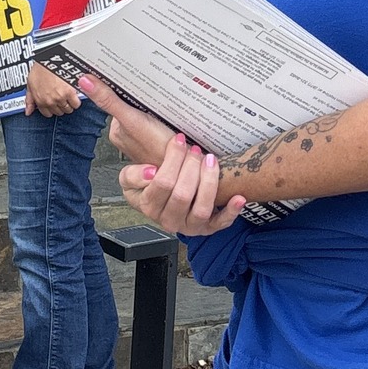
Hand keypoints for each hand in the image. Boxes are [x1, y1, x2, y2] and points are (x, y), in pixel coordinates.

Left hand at [25, 61, 81, 116]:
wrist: (49, 60)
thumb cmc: (40, 69)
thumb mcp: (30, 85)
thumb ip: (30, 100)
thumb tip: (28, 111)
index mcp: (40, 100)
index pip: (47, 113)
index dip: (51, 109)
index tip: (54, 104)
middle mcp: (50, 101)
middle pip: (59, 112)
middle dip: (60, 106)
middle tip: (61, 99)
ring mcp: (60, 98)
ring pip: (68, 109)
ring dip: (68, 104)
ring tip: (68, 97)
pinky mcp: (70, 93)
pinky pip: (75, 104)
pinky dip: (76, 101)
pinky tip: (73, 95)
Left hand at [75, 71, 175, 163]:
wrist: (186, 166)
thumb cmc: (159, 150)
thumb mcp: (132, 119)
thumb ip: (109, 101)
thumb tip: (85, 82)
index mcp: (117, 130)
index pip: (115, 100)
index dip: (124, 88)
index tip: (131, 76)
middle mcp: (128, 135)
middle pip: (132, 105)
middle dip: (142, 96)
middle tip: (153, 90)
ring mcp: (145, 137)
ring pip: (146, 111)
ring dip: (154, 104)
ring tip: (163, 102)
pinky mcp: (160, 138)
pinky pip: (158, 119)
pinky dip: (164, 114)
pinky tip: (170, 113)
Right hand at [118, 129, 246, 236]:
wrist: (159, 204)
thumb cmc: (146, 187)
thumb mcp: (128, 179)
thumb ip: (132, 175)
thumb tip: (151, 172)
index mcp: (149, 206)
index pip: (162, 183)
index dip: (172, 160)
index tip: (179, 140)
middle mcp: (169, 220)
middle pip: (182, 194)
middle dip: (191, 167)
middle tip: (195, 149)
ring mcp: (189, 226)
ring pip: (201, 208)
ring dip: (209, 182)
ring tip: (211, 160)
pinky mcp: (207, 228)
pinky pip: (221, 223)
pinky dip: (231, 212)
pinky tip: (239, 197)